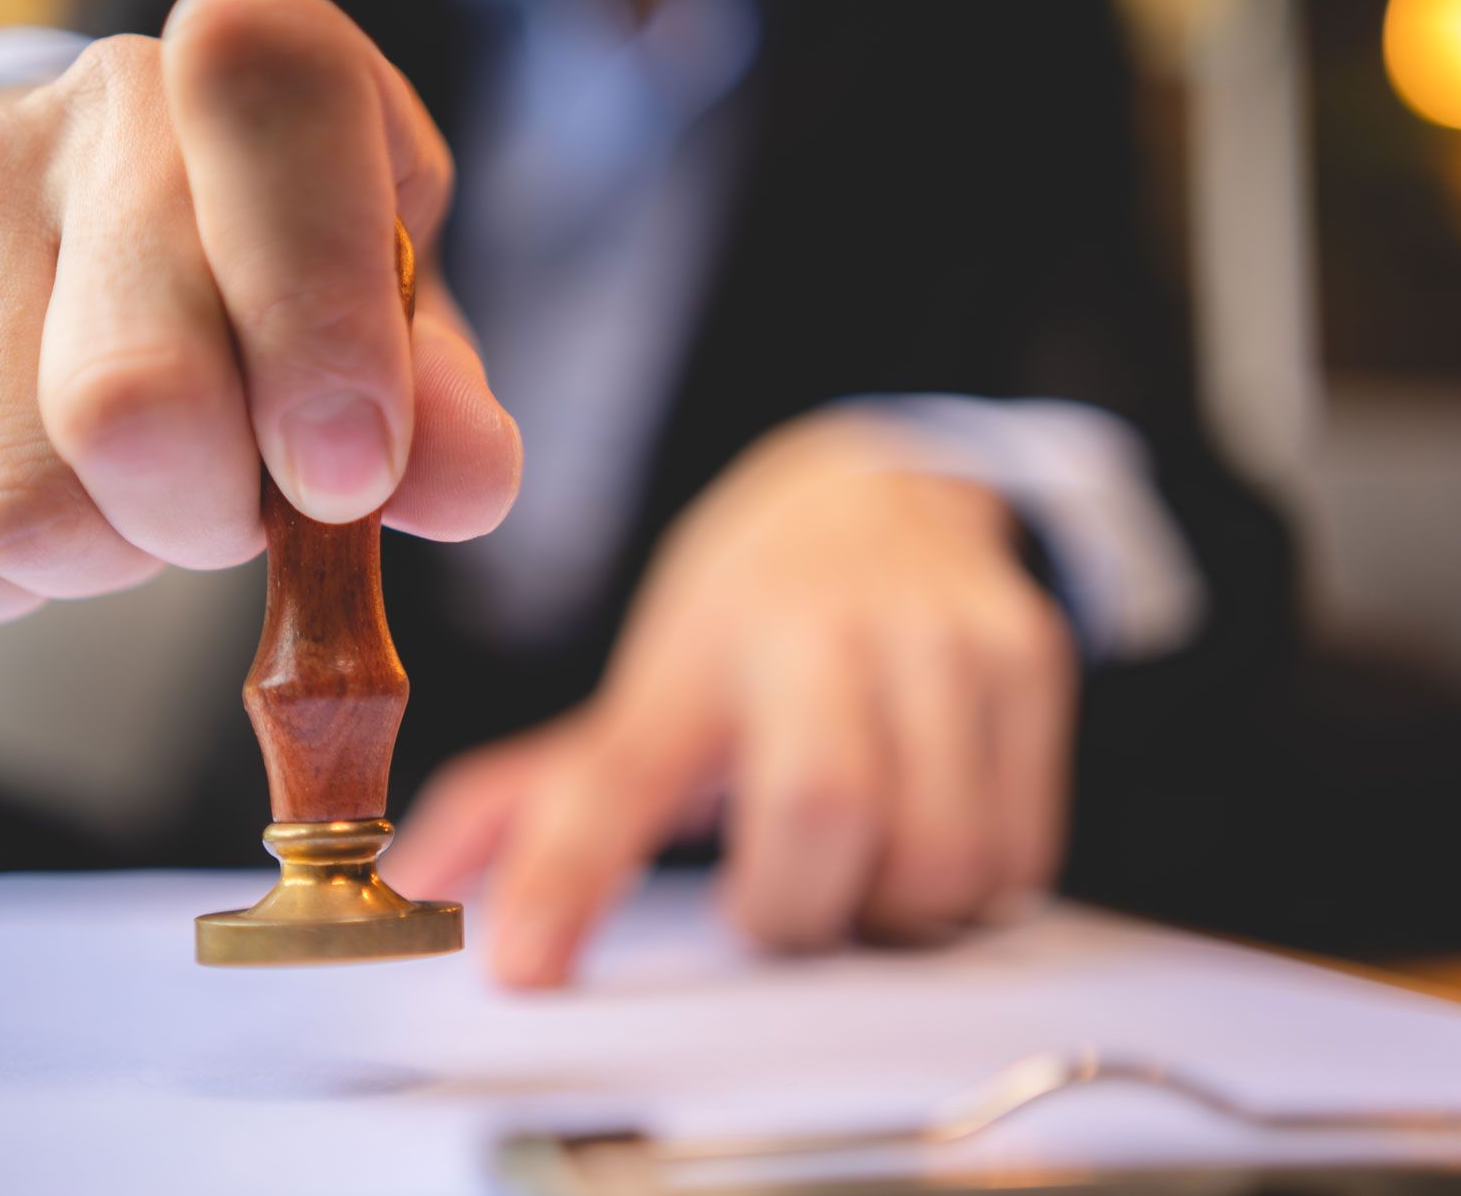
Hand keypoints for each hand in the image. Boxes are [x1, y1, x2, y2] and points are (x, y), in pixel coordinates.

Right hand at [0, 0, 520, 620]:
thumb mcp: (392, 305)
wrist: (90, 219)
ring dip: (113, 550)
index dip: (319, 323)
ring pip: (18, 500)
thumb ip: (442, 396)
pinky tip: (61, 500)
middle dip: (214, 516)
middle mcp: (82, 111)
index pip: (275, 117)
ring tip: (149, 486)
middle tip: (245, 503)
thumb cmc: (279, 272)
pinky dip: (3, 580)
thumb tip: (468, 484)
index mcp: (248, 69)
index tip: (348, 473)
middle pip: (131, 395)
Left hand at [392, 410, 1076, 985]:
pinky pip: (1021, 855)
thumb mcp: (647, 684)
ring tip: (855, 870)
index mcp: (698, 644)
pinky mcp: (1036, 660)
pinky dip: (966, 893)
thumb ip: (545, 791)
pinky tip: (924, 837)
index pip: (622, 769)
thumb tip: (425, 879)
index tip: (528, 968)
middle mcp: (822, 625)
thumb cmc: (750, 616)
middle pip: (822, 808)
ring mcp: (942, 637)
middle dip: (792, 909)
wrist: (886, 493)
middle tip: (775, 906)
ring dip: (887, 913)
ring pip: (941, 857)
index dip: (573, 872)